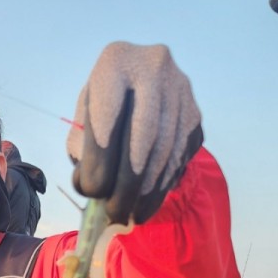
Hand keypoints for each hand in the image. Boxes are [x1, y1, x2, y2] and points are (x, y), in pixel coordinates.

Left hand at [67, 42, 202, 224]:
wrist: (141, 80)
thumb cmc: (104, 105)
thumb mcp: (85, 116)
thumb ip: (82, 148)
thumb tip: (91, 189)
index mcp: (116, 61)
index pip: (108, 116)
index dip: (100, 159)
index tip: (91, 192)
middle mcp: (155, 67)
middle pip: (143, 136)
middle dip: (128, 184)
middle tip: (115, 214)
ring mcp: (182, 90)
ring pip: (167, 150)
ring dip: (149, 191)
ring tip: (132, 216)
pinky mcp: (196, 113)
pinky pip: (182, 156)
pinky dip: (164, 185)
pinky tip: (149, 202)